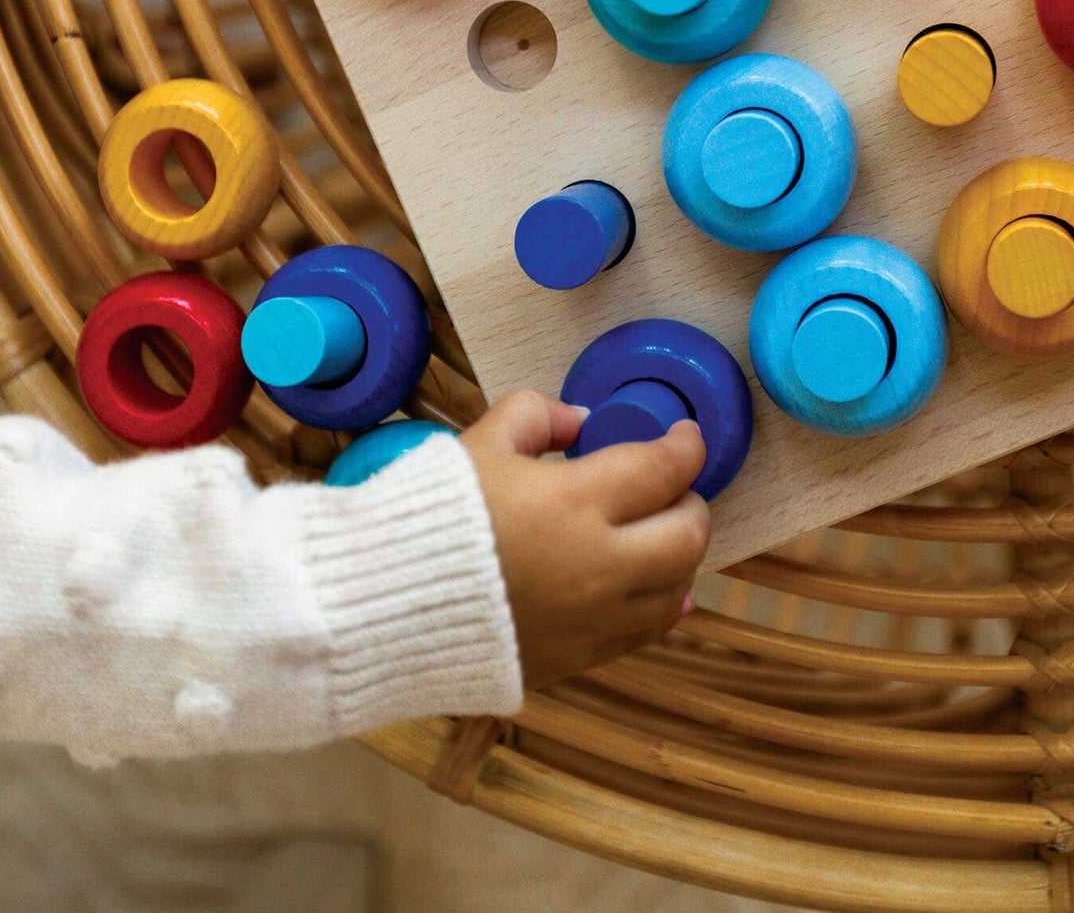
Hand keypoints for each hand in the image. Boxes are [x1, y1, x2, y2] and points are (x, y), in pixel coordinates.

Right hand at [461, 392, 709, 688]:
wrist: (383, 604)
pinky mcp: (579, 658)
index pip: (665, 469)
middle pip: (689, 534)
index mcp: (575, 502)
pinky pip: (645, 632)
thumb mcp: (483, 441)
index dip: (687, 447)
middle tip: (670, 487)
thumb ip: (539, 415)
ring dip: (679, 556)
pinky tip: (654, 587)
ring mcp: (593, 620)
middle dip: (690, 502)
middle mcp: (599, 565)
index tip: (684, 437)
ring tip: (657, 534)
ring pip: (678, 588)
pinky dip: (660, 603)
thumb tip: (583, 422)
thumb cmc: (434, 516)